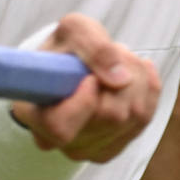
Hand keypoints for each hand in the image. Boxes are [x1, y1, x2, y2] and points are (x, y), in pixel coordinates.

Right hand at [10, 14, 160, 162]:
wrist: (71, 65)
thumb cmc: (66, 49)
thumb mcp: (73, 30)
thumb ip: (93, 47)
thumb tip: (121, 79)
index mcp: (33, 113)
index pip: (60, 126)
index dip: (83, 101)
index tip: (91, 77)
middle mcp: (54, 141)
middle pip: (111, 116)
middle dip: (123, 75)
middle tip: (114, 53)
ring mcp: (83, 149)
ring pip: (134, 116)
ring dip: (137, 79)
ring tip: (120, 63)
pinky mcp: (109, 149)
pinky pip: (145, 118)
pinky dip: (147, 89)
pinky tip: (134, 75)